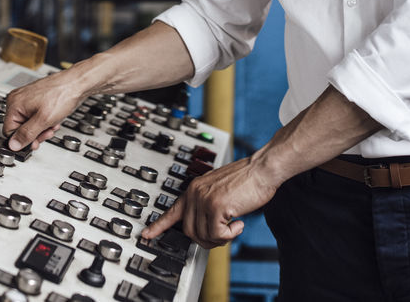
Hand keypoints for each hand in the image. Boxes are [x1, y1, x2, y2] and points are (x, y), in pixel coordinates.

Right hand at [3, 69, 87, 151]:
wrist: (77, 83)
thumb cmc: (62, 95)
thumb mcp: (43, 120)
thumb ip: (27, 134)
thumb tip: (13, 145)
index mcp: (14, 103)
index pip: (9, 131)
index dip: (23, 140)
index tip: (35, 143)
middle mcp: (18, 99)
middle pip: (20, 128)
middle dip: (35, 133)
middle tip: (47, 132)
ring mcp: (26, 98)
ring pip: (29, 123)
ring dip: (42, 128)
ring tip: (52, 124)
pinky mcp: (35, 99)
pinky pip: (35, 116)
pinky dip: (44, 121)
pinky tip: (53, 119)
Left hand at [141, 156, 279, 248]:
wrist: (262, 169)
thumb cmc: (247, 180)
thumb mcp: (219, 190)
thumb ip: (207, 204)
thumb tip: (205, 227)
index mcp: (194, 189)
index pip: (172, 210)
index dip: (159, 226)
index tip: (147, 234)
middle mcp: (195, 193)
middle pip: (189, 231)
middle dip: (206, 239)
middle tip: (222, 235)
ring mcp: (204, 199)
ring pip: (202, 236)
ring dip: (220, 238)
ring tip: (233, 226)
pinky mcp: (216, 206)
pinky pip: (217, 235)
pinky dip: (230, 235)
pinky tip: (239, 223)